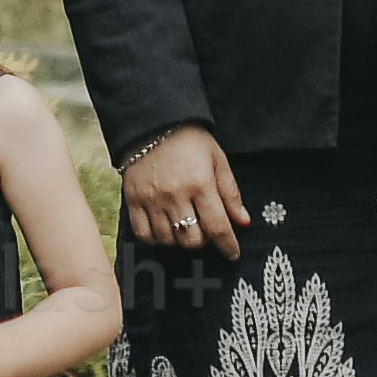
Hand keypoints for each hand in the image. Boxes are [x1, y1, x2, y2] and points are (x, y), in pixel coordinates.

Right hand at [116, 127, 247, 255]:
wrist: (153, 122)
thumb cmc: (191, 140)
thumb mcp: (218, 160)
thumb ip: (230, 193)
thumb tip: (243, 222)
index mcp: (200, 184)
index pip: (218, 227)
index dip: (228, 246)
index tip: (233, 254)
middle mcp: (175, 195)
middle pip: (192, 240)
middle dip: (205, 241)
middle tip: (206, 230)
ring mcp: (151, 199)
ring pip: (169, 241)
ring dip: (181, 240)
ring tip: (186, 227)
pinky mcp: (133, 200)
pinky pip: (144, 234)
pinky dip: (156, 239)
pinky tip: (165, 230)